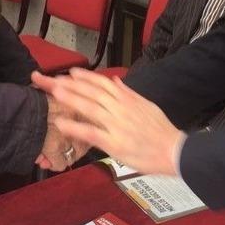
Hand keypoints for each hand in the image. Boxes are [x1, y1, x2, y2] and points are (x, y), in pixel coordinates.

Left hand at [32, 69, 185, 175]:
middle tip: (50, 79)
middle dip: (70, 84)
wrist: (174, 151)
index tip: (71, 72)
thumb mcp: (147, 106)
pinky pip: (92, 133)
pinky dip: (75, 128)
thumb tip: (117, 80)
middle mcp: (121, 108)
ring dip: (70, 98)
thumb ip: (129, 93)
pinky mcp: (115, 143)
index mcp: (128, 100)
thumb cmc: (161, 131)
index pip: (104, 83)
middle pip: (92, 92)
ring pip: (90, 107)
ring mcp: (117, 125)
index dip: (86, 76)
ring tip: (53, 92)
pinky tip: (61, 125)